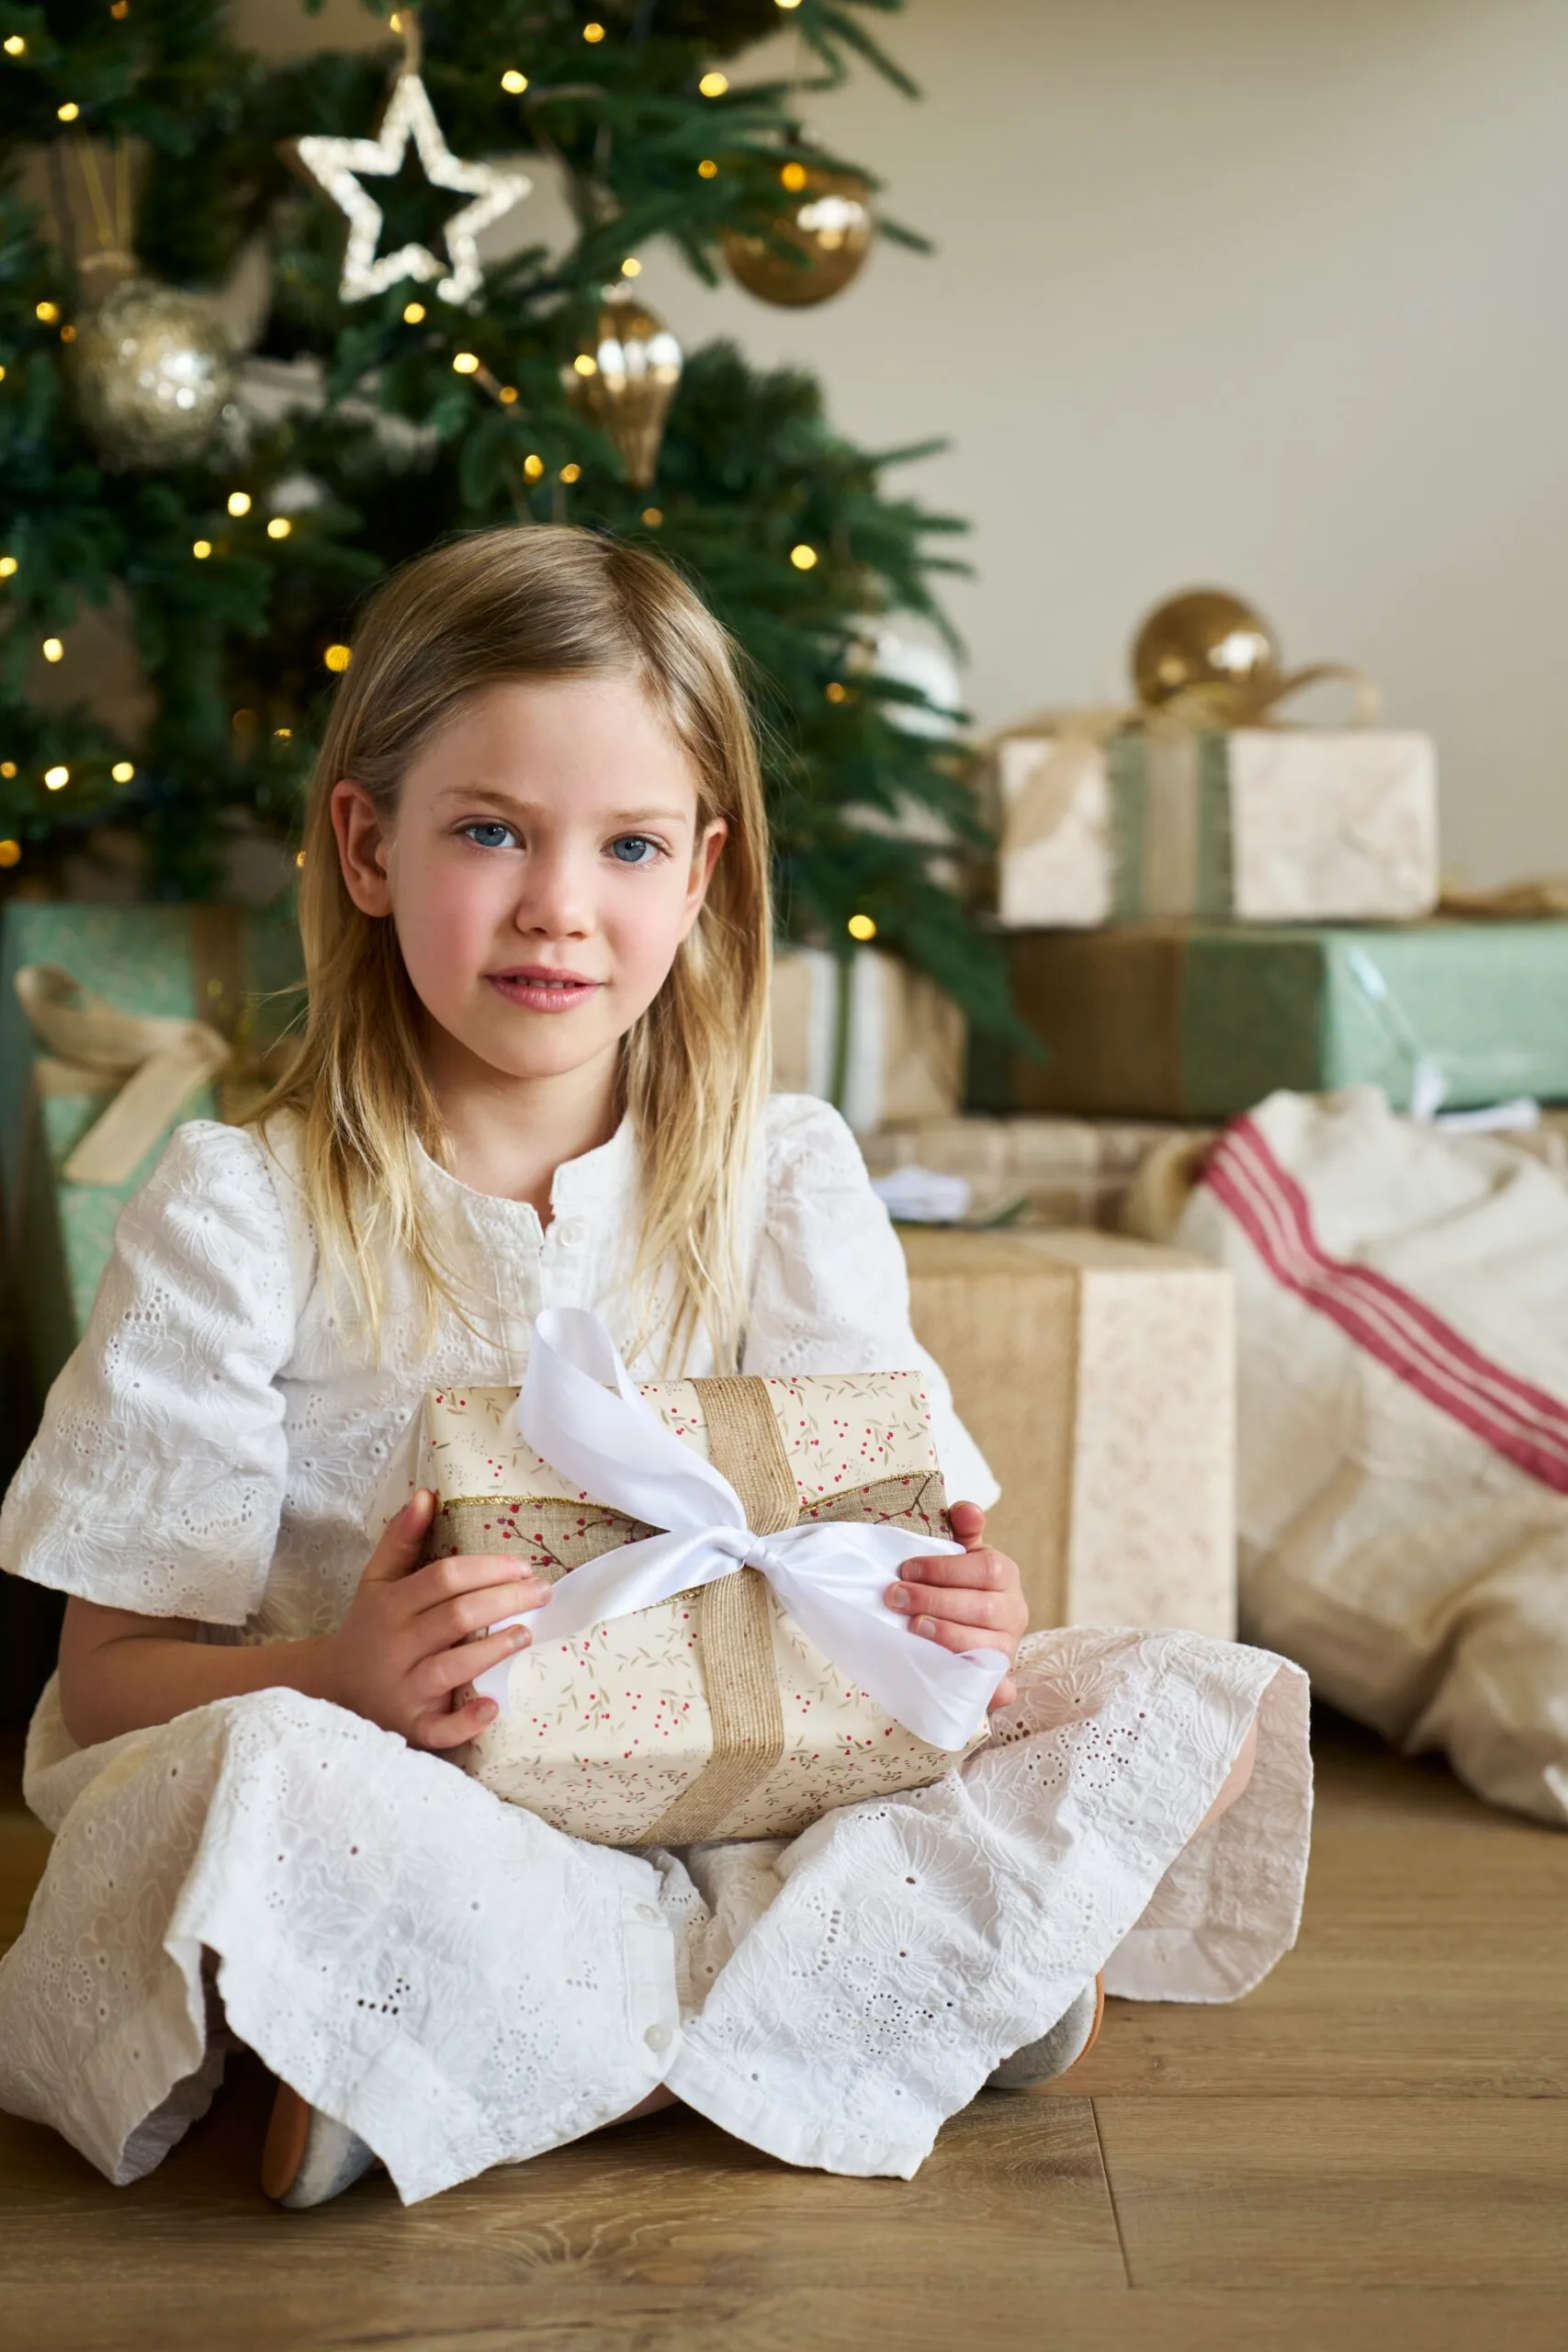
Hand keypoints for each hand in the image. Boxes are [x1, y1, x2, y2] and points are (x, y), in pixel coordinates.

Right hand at [315, 1489, 549, 1750]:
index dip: (487, 1569)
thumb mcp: (377, 1580)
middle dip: (504, 1600)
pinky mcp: (411, 1727)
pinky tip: (493, 1707)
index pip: (444, 1579)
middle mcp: (396, 1646)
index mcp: (391, 1606)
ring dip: (494, 1650)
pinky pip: (441, 1729)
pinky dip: (467, 1720)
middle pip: (456, 1617)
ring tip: (527, 1633)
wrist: (334, 1688)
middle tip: (543, 1593)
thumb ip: (401, 1539)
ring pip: (452, 1668)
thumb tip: (426, 1494)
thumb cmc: (370, 1628)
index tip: (523, 1566)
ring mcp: (403, 1689)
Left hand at [884, 1501, 1028, 1710]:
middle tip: (895, 1597)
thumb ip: (963, 1530)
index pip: (986, 1569)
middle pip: (983, 1608)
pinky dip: (989, 1690)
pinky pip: (998, 1688)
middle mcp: (1014, 1612)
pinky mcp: (999, 1680)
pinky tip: (963, 1682)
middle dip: (936, 1602)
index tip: (906, 1569)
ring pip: (988, 1647)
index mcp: (1005, 1576)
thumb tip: (966, 1509)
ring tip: (914, 1628)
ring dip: (949, 1637)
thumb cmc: (960, 1585)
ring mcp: (1008, 1649)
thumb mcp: (962, 1554)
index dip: (945, 1569)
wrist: (973, 1630)